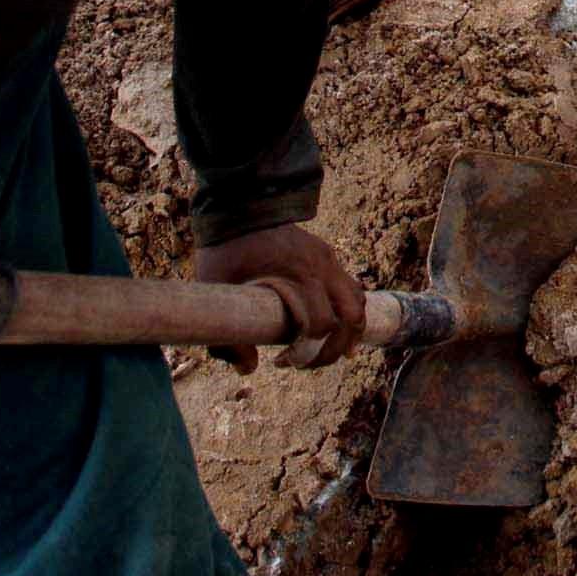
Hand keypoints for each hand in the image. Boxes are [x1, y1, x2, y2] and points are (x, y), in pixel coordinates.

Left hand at [191, 225, 363, 371]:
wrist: (239, 206)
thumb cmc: (226, 250)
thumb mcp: (217, 292)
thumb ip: (226, 337)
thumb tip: (247, 369)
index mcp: (300, 277)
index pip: (323, 325)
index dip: (307, 352)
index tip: (282, 361)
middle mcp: (323, 268)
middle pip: (352, 317)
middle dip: (335, 348)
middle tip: (308, 364)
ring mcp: (328, 259)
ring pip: (358, 302)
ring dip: (348, 330)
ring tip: (326, 350)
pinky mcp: (326, 254)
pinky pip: (349, 286)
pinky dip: (347, 310)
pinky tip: (331, 325)